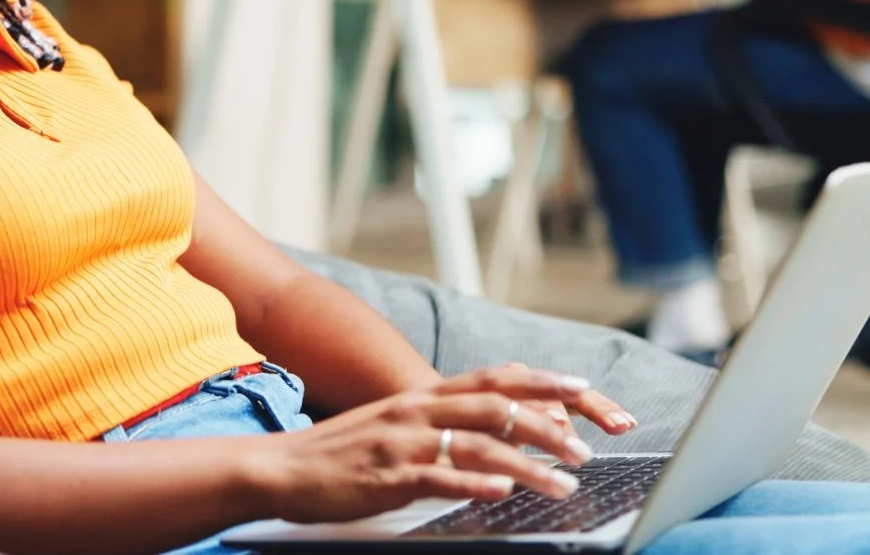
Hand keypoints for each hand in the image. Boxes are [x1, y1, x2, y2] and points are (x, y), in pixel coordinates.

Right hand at [245, 366, 636, 524]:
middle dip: (550, 422)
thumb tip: (492, 427)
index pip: (495, 379)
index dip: (543, 381)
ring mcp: (404, 442)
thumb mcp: (395, 424)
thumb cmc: (342, 452)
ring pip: (480, 444)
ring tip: (564, 481)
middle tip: (589, 445)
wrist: (280, 467)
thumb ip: (440, 421)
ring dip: (529, 463)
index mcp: (423, 396)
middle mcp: (418, 410)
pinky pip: (438, 477)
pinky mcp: (388, 477)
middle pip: (498, 406)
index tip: (585, 389)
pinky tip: (501, 491)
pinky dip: (473, 482)